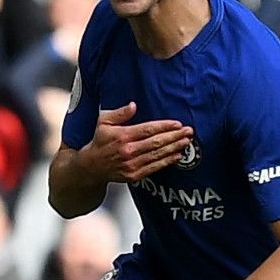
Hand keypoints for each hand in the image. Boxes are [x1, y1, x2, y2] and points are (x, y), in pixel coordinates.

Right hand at [78, 102, 193, 184]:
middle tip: (188, 131)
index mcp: (122, 136)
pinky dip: (167, 161)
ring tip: (186, 142)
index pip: (148, 130)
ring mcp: (132, 164)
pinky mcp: (134, 175)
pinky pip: (154, 167)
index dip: (164, 126)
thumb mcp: (103, 122)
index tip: (177, 124)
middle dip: (174, 136)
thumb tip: (133, 105)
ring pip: (158, 154)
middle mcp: (128, 151)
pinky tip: (177, 156)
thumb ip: (119, 113)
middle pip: (156, 142)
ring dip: (174, 148)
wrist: (91, 167)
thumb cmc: (99, 142)